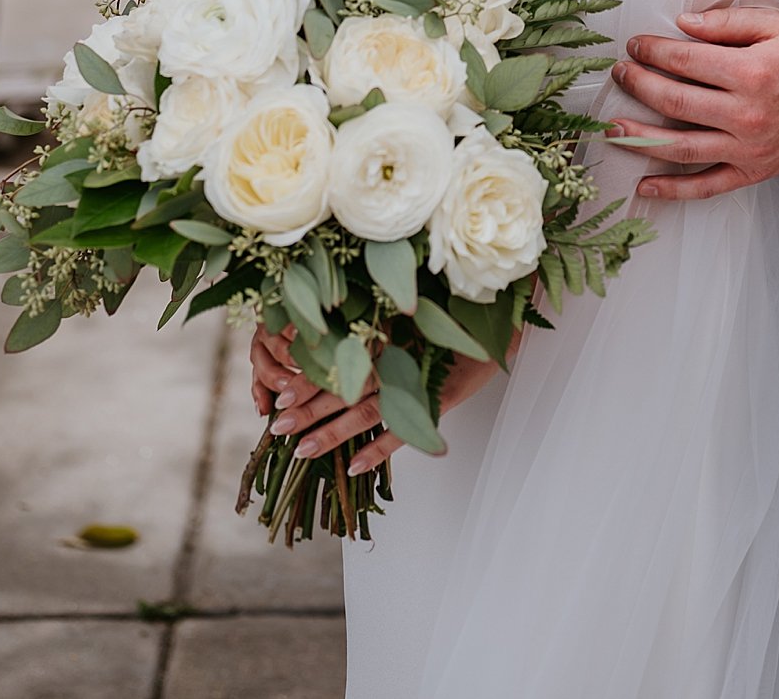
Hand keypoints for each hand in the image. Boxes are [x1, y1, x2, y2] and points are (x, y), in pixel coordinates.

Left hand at [253, 322, 502, 476]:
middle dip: (309, 408)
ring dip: (333, 432)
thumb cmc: (455, 314)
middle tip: (277, 427)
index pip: (341, 359)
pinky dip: (379, 449)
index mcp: (387, 334)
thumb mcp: (413, 313)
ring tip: (302, 450)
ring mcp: (417, 381)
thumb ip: (381, 324)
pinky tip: (354, 465)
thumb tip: (340, 333)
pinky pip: (404, 429)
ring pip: (366, 411)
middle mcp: (396, 356)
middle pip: (345, 387)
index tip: (280, 392)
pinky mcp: (439, 400)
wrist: (502, 320)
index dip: (310, 378)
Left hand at [609, 6, 778, 201]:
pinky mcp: (753, 171)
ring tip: (612, 128)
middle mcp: (747, 113)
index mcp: (751, 72)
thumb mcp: (773, 25)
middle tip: (620, 73)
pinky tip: (644, 186)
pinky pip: (707, 186)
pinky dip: (673, 190)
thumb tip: (682, 23)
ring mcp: (748, 148)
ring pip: (681, 147)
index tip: (635, 45)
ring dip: (641, 137)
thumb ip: (725, 24)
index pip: (685, 61)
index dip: (653, 51)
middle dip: (639, 85)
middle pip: (675, 101)